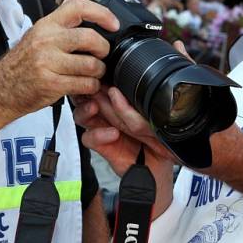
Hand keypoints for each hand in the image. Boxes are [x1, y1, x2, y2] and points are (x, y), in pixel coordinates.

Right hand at [0, 0, 118, 120]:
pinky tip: (86, 86)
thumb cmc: (25, 60)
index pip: (78, 7)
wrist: (1, 88)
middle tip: (102, 55)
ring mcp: (47, 62)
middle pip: (90, 38)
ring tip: (94, 73)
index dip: (102, 14)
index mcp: (47, 24)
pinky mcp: (50, 84)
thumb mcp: (41, 31)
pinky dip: (91, 86)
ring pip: (91, 64)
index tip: (114, 24)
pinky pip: (84, 84)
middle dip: (104, 49)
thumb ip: (64, 11)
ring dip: (99, 72)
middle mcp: (46, 40)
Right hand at [75, 85, 175, 216]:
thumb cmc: (160, 140)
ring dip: (87, 109)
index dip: (97, 79)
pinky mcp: (101, 146)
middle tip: (95, 88)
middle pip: (86, 97)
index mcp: (121, 101)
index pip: (102, 85)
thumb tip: (147, 82)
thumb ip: (145, 105)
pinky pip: (89, 138)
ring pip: (82, 115)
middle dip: (88, 91)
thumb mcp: (157, 118)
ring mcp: (102, 129)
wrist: (159, 167)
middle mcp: (109, 113)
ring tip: (95, 107)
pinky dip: (98, 134)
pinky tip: (112, 134)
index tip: (100, 75)